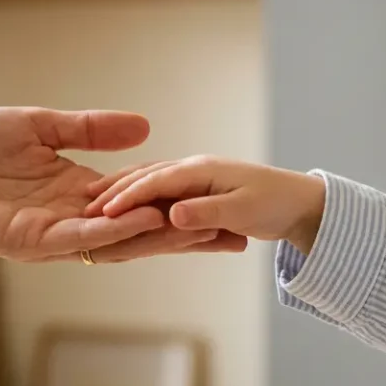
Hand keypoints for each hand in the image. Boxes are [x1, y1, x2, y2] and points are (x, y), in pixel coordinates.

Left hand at [0, 108, 245, 261]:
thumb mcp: (38, 126)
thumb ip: (87, 129)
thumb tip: (143, 127)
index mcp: (73, 190)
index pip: (137, 199)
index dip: (177, 201)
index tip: (222, 207)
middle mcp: (68, 217)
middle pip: (136, 228)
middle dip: (182, 233)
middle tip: (234, 236)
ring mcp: (48, 233)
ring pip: (112, 240)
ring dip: (153, 237)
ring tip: (198, 233)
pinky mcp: (23, 240)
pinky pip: (72, 238)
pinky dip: (104, 232)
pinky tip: (133, 223)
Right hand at [84, 156, 326, 250]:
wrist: (302, 202)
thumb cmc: (276, 204)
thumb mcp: (243, 211)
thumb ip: (206, 213)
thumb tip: (171, 216)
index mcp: (200, 170)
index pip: (153, 181)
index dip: (125, 197)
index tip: (100, 212)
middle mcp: (192, 169)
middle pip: (143, 177)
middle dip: (112, 190)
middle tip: (83, 206)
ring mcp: (193, 176)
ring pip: (148, 182)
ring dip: (121, 192)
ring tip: (94, 205)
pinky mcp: (195, 187)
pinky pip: (159, 191)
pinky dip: (138, 197)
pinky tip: (124, 206)